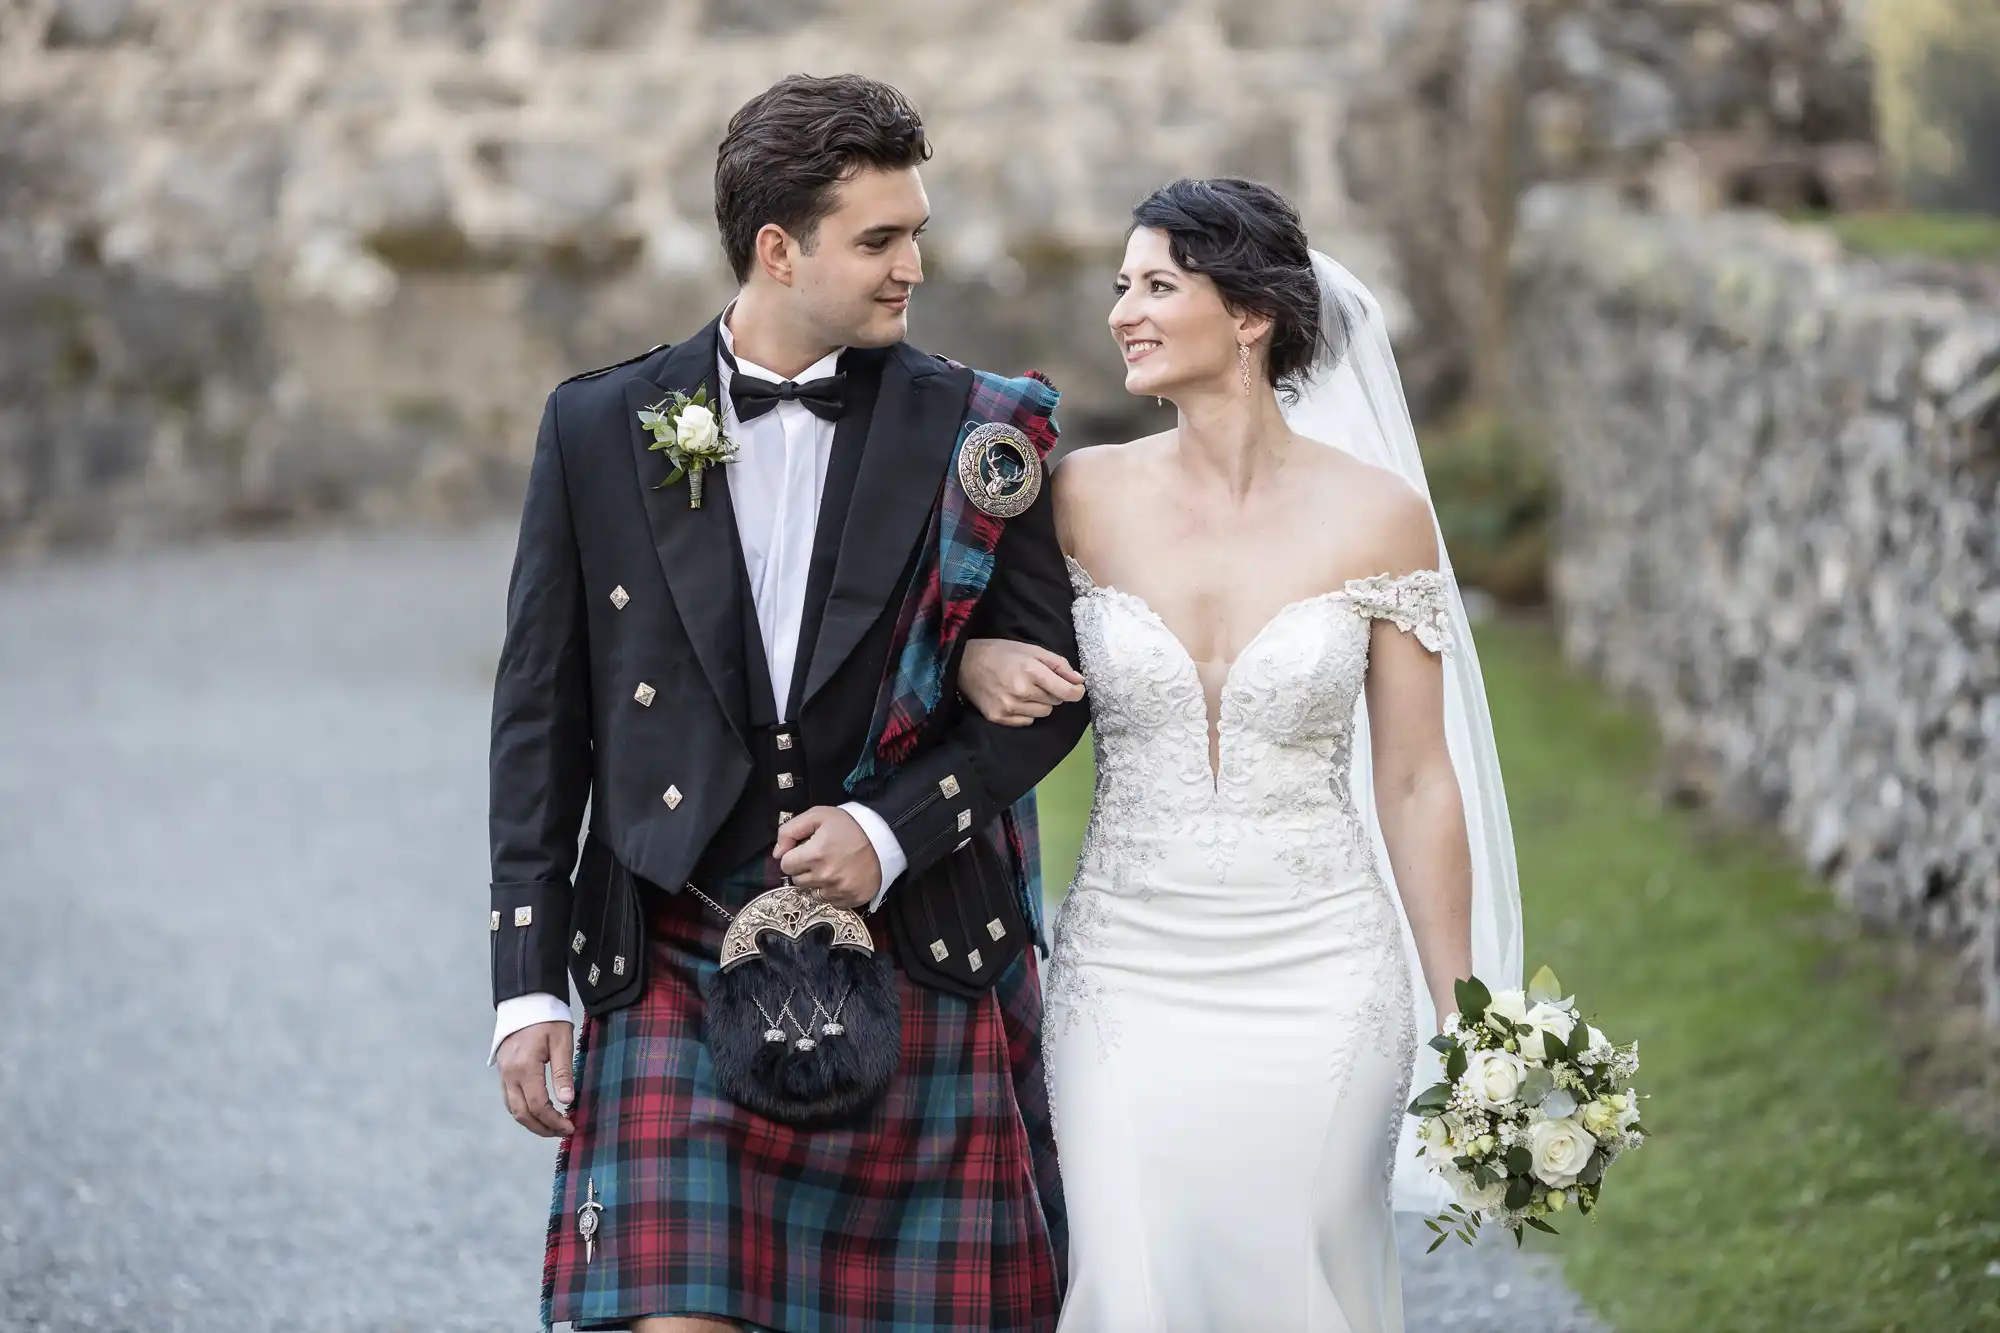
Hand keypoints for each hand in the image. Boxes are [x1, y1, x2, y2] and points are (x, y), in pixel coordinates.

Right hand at [497, 1019, 575, 1137]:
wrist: (526, 1001)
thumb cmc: (548, 1019)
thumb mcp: (562, 1042)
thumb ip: (564, 1072)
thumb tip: (568, 1101)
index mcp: (525, 1067)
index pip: (538, 1105)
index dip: (554, 1121)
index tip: (571, 1126)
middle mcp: (509, 1074)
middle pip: (522, 1114)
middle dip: (542, 1128)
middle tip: (563, 1132)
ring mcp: (503, 1074)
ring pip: (513, 1109)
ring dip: (532, 1123)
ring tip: (553, 1127)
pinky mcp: (503, 1071)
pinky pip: (510, 1099)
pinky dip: (523, 1111)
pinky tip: (539, 1112)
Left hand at [774, 806, 881, 909]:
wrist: (885, 838)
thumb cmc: (850, 825)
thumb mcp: (818, 815)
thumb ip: (790, 830)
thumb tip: (776, 853)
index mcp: (814, 855)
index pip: (785, 864)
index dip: (793, 856)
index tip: (805, 850)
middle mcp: (824, 877)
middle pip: (797, 880)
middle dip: (804, 869)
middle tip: (820, 857)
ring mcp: (838, 891)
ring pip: (812, 892)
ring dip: (817, 882)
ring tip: (832, 867)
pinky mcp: (851, 900)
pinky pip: (830, 901)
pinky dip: (832, 892)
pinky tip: (842, 877)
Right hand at [958, 638, 1085, 726]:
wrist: (964, 663)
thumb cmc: (1001, 653)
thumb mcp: (1032, 650)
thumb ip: (1059, 665)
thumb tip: (1080, 681)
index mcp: (1031, 671)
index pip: (1066, 692)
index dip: (1076, 692)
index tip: (1077, 688)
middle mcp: (1021, 692)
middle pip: (1055, 702)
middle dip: (1053, 692)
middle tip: (1038, 681)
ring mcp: (1009, 707)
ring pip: (1043, 713)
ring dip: (1040, 703)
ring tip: (1025, 690)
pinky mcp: (999, 718)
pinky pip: (1027, 721)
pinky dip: (1027, 713)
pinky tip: (1015, 700)